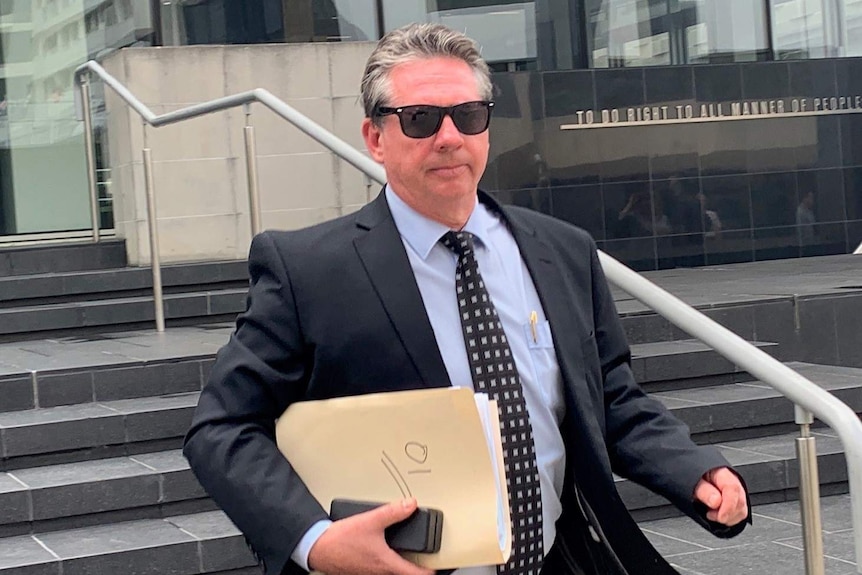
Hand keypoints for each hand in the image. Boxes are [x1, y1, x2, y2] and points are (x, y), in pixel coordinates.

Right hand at [307, 498, 434, 574]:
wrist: (318, 547)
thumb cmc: (340, 540)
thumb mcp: (370, 521)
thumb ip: (393, 512)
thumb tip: (410, 505)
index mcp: (387, 563)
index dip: (431, 571)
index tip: (438, 565)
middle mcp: (380, 572)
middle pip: (405, 574)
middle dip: (417, 566)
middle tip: (425, 557)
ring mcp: (370, 573)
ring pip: (393, 572)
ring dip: (401, 564)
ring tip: (407, 551)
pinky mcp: (362, 570)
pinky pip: (380, 569)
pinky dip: (387, 561)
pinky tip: (384, 548)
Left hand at [693, 467, 748, 525]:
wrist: (687, 477)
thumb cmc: (690, 478)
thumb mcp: (691, 482)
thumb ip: (703, 491)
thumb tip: (715, 501)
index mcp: (721, 473)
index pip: (733, 488)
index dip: (729, 506)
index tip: (721, 517)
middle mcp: (732, 481)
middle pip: (740, 501)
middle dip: (727, 514)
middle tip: (710, 515)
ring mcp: (735, 492)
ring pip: (741, 510)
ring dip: (728, 518)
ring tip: (711, 514)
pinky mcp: (734, 502)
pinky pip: (739, 514)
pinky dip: (729, 519)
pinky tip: (717, 516)